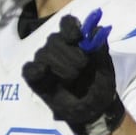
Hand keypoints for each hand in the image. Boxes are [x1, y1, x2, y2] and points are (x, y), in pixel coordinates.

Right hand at [22, 9, 124, 134]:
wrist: (94, 110)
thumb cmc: (100, 86)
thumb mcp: (106, 69)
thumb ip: (101, 50)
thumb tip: (97, 30)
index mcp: (74, 41)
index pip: (67, 24)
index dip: (70, 27)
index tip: (77, 37)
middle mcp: (57, 47)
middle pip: (54, 40)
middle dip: (69, 53)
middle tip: (81, 68)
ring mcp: (44, 62)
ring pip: (44, 53)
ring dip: (60, 65)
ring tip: (72, 78)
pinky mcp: (35, 78)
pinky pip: (29, 70)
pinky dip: (35, 69)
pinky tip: (44, 72)